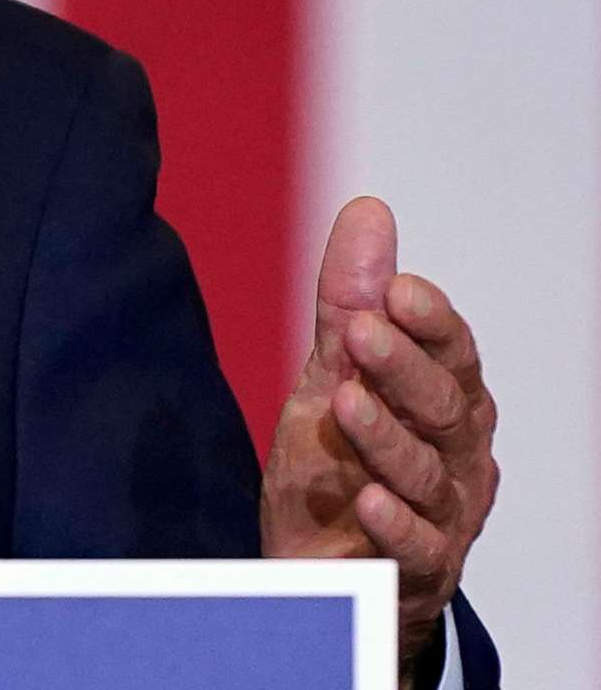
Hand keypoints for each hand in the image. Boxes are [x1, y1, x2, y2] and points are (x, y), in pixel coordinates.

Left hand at [262, 198, 497, 684]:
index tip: (398, 288)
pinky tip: (368, 501)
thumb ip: (350, 302)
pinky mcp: (415, 568)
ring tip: (346, 403)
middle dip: (405, 367)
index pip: (452, 353)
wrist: (322, 569)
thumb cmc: (341, 463)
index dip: (431, 322)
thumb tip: (369, 210)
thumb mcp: (334, 375)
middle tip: (361, 330)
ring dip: (388, 437)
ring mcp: (442, 514)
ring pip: (427, 473)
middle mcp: (456, 455)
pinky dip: (395, 523)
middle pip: (445, 406)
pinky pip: (416, 547)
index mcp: (444, 401)